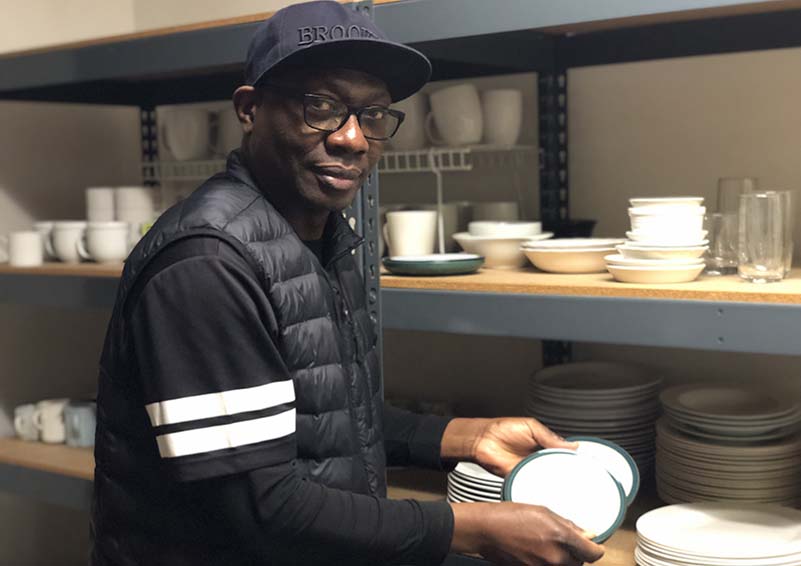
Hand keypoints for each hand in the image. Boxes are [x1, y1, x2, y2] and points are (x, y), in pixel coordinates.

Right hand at [451, 501, 604, 564]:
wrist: (485, 530)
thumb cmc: (509, 516)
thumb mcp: (542, 511)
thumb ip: (568, 525)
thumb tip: (587, 534)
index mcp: (561, 538)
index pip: (593, 554)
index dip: (594, 549)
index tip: (592, 545)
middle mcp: (555, 558)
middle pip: (579, 563)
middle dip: (575, 553)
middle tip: (563, 540)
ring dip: (561, 559)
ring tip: (546, 544)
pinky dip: (547, 563)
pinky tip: (536, 550)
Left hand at [472, 417, 577, 476]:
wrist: (482, 440)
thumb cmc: (502, 429)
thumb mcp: (530, 427)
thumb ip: (549, 437)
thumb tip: (571, 445)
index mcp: (542, 443)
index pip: (561, 452)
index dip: (571, 457)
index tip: (583, 462)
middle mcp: (538, 457)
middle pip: (557, 466)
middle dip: (565, 470)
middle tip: (578, 475)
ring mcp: (529, 468)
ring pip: (547, 476)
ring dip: (554, 479)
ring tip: (566, 482)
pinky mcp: (521, 477)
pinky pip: (533, 484)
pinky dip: (540, 485)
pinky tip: (547, 486)